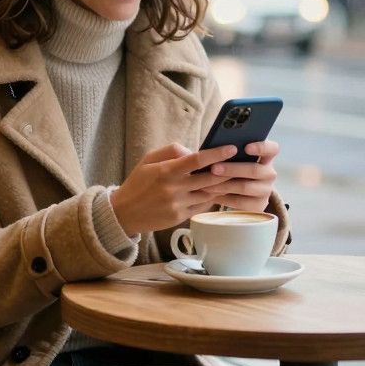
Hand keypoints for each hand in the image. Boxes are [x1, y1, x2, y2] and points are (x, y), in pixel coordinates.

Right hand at [109, 143, 243, 234]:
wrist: (124, 213)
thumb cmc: (138, 182)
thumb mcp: (148, 160)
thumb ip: (171, 151)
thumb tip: (193, 151)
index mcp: (165, 171)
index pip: (196, 160)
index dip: (216, 154)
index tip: (232, 148)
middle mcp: (173, 189)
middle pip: (208, 178)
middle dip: (227, 170)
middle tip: (240, 163)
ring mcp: (178, 205)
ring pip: (208, 193)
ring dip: (221, 185)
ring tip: (234, 176)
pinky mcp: (180, 218)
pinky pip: (203, 206)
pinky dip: (211, 198)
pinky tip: (216, 191)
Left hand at [199, 140, 278, 211]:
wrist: (240, 192)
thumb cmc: (234, 166)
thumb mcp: (236, 157)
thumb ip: (231, 151)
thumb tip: (216, 147)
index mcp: (267, 156)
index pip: (272, 149)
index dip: (261, 147)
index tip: (246, 147)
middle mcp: (269, 173)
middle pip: (254, 170)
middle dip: (232, 169)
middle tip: (213, 168)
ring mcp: (266, 190)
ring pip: (245, 187)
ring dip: (224, 185)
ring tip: (206, 183)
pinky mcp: (259, 206)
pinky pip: (240, 203)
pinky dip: (224, 198)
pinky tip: (210, 194)